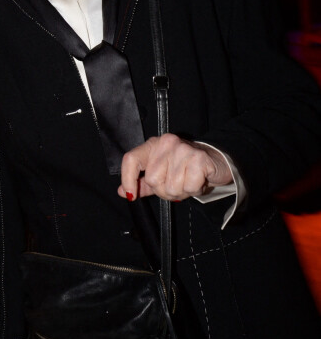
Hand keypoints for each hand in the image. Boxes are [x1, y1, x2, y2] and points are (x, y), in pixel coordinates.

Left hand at [117, 134, 232, 201]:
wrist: (217, 161)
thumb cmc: (186, 168)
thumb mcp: (162, 173)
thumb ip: (143, 183)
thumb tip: (122, 192)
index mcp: (153, 145)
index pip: (131, 159)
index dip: (127, 179)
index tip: (131, 195)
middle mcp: (166, 143)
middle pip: (153, 180)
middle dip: (165, 190)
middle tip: (177, 183)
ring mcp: (183, 149)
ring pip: (172, 187)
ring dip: (182, 191)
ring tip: (189, 180)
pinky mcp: (199, 158)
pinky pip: (189, 187)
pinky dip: (195, 189)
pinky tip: (199, 180)